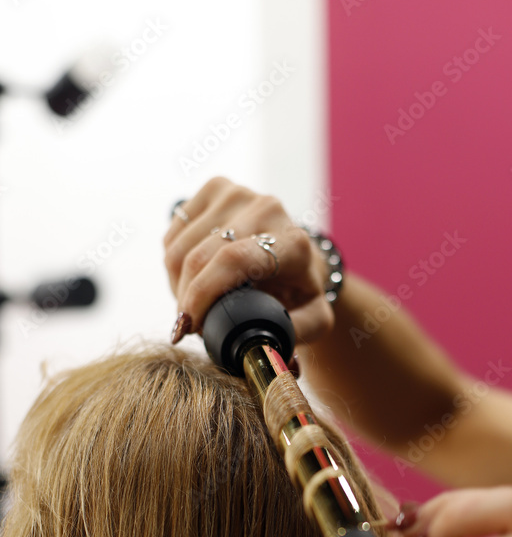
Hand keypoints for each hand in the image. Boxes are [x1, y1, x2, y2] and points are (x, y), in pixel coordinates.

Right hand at [163, 178, 334, 344]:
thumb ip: (296, 334)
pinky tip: (192, 278)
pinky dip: (173, 263)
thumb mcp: (312, 319)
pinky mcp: (216, 188)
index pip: (234, 260)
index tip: (189, 325)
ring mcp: (240, 193)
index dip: (202, 293)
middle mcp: (268, 209)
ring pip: (180, 246)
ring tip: (193, 304)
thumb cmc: (300, 293)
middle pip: (201, 255)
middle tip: (190, 326)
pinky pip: (174, 232)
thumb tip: (268, 349)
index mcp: (294, 243)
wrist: (300, 257)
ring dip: (177, 284)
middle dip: (185, 297)